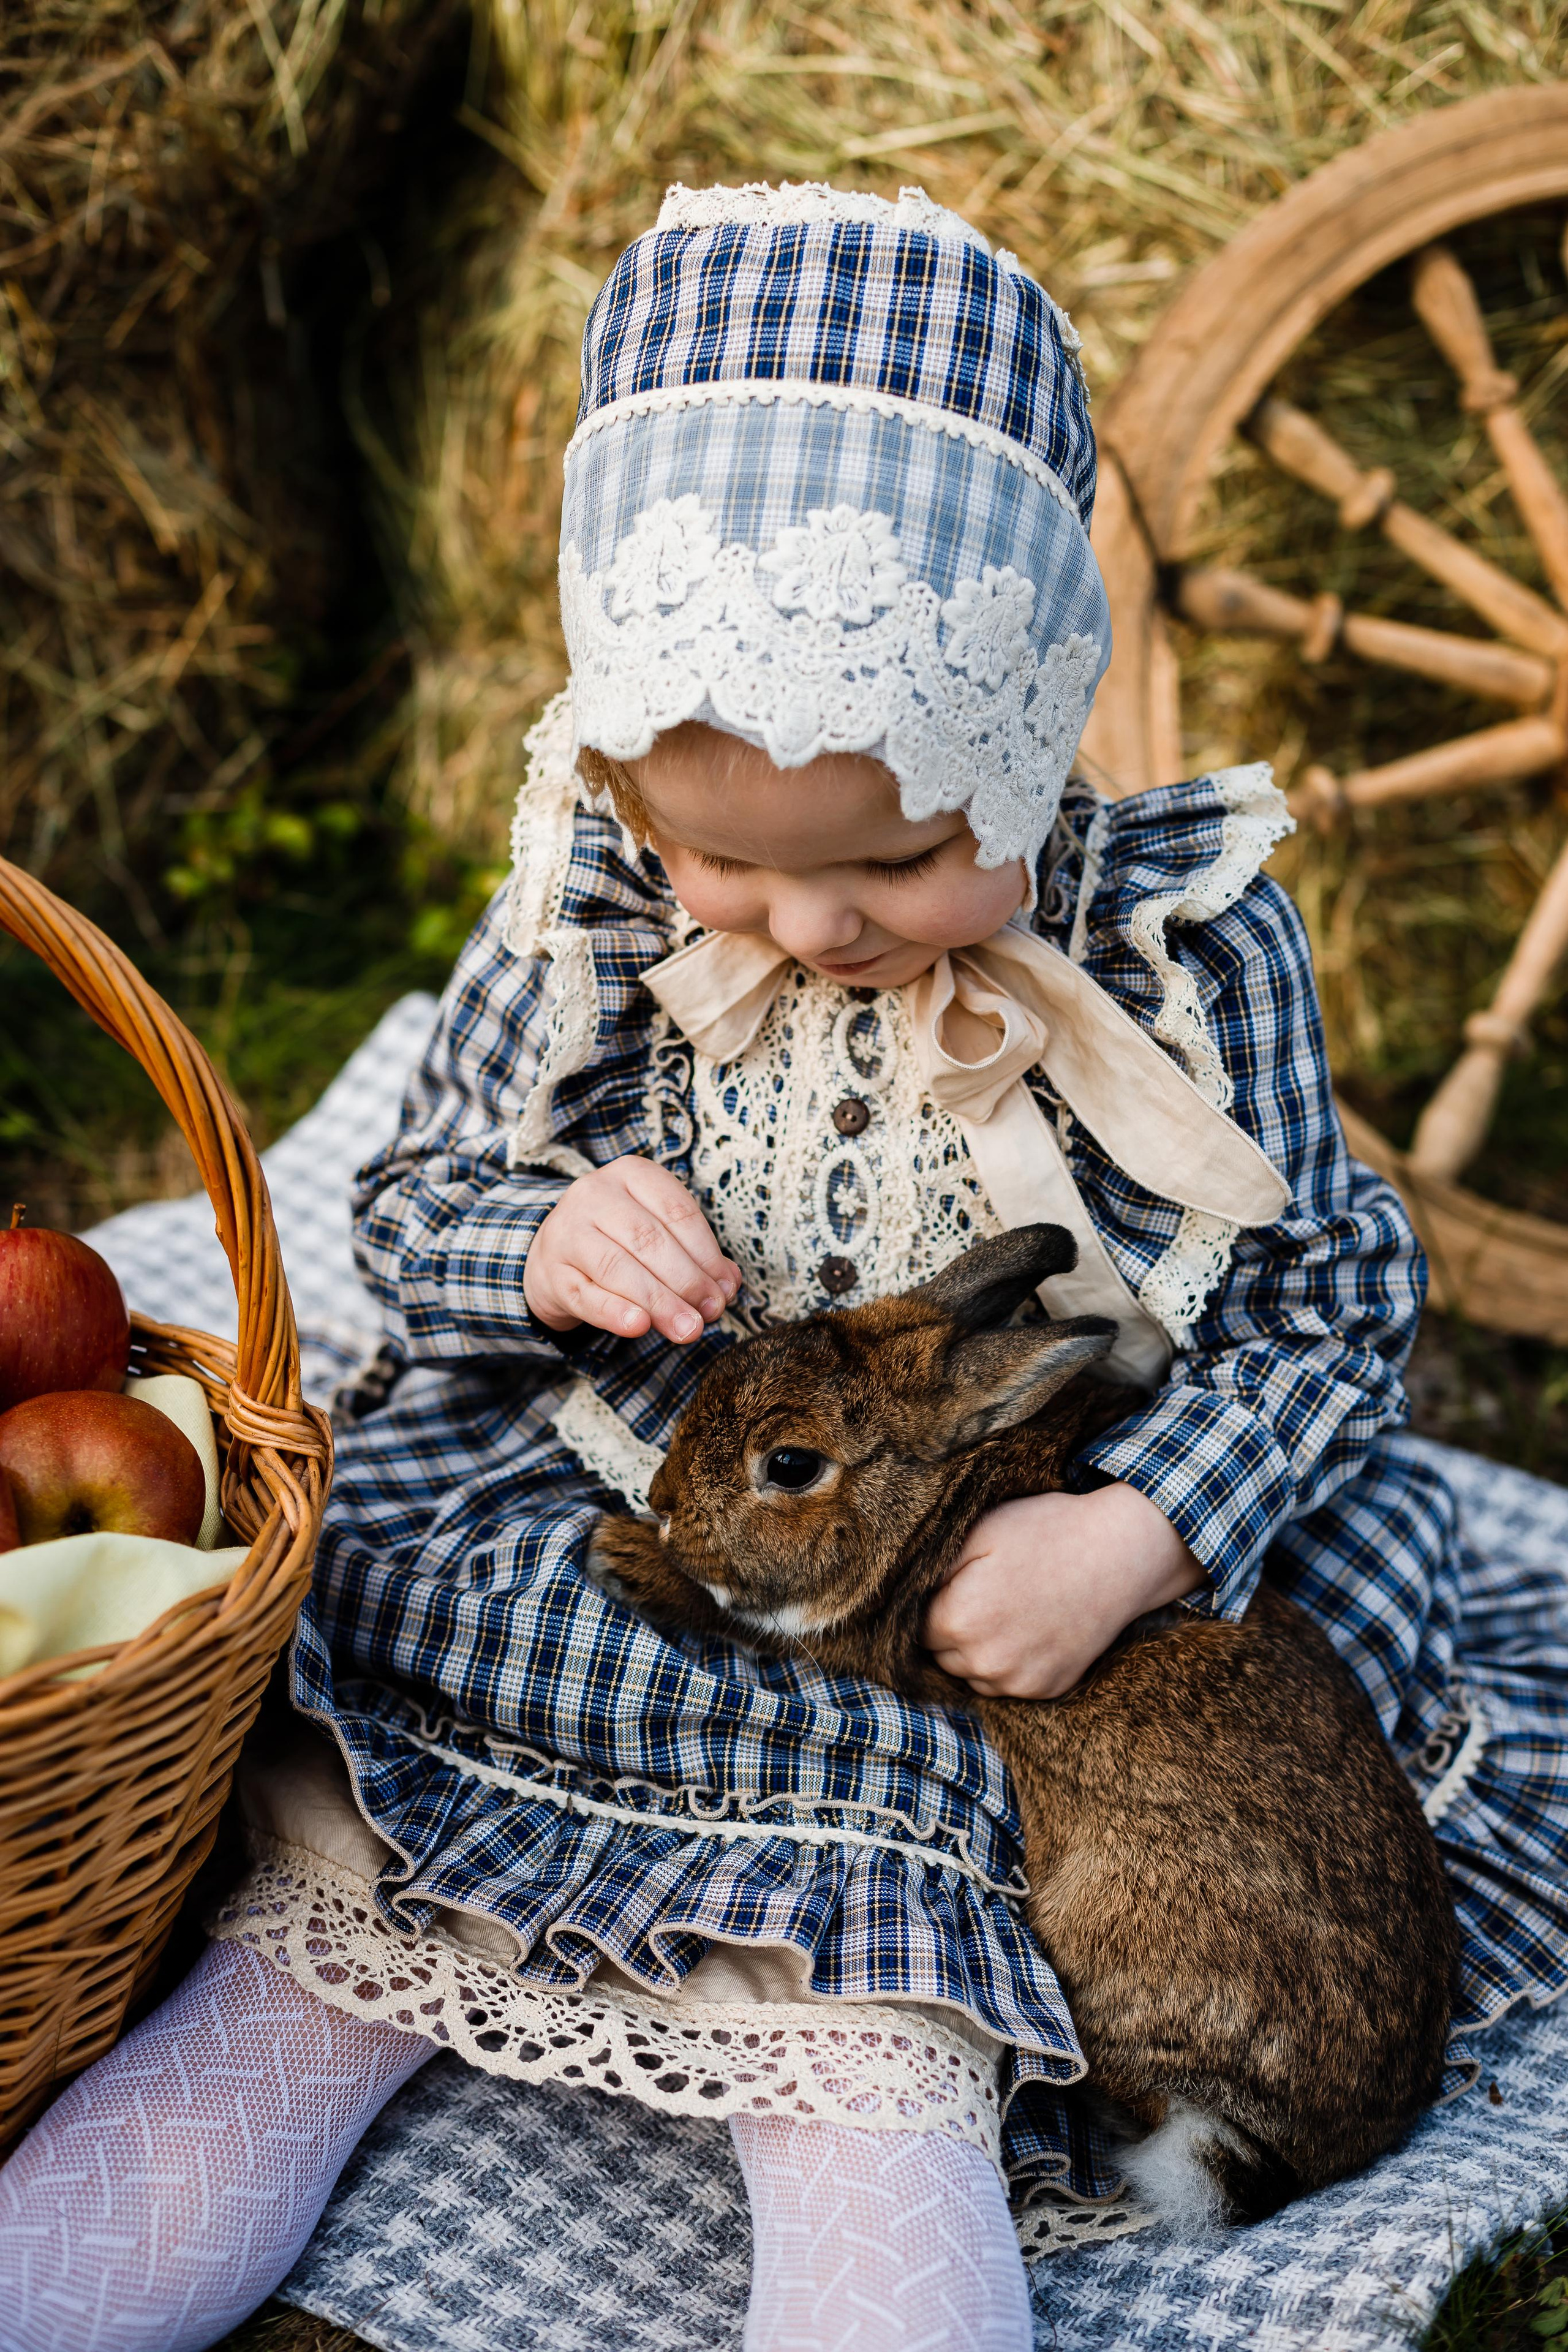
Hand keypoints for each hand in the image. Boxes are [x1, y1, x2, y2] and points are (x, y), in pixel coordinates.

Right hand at [523, 1155, 740, 1343]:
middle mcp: (594, 1194)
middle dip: (687, 1281)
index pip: (677, 1211)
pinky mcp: (551, 1274)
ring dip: (659, 1302)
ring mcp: (567, 1232)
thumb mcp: (657, 1232)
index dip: (707, 1254)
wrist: (554, 1255)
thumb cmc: (619, 1240)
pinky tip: (639, 1327)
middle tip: (710, 1312)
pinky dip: (615, 1313)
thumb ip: (694, 1254)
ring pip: (618, 1268)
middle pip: (649, 1239)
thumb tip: (728, 1284)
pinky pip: (587, 1296)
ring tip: (687, 1328)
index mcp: (630, 1174)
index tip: (725, 1288)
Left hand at [922, 1483, 1206, 1699]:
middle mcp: (985, 1662)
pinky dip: (1011, 1663)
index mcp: (959, 1620)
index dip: (932, 1603)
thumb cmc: (1046, 1533)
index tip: (953, 1584)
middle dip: (951, 1628)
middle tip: (984, 1593)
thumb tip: (900, 1594)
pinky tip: (1030, 1629)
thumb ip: (933, 1568)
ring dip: (978, 1650)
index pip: (916, 1627)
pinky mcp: (1046, 1690)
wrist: (1120, 1555)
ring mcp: (1018, 1682)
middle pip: (941, 1654)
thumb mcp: (980, 1531)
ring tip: (1007, 1610)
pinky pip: (1008, 1684)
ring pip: (972, 1673)